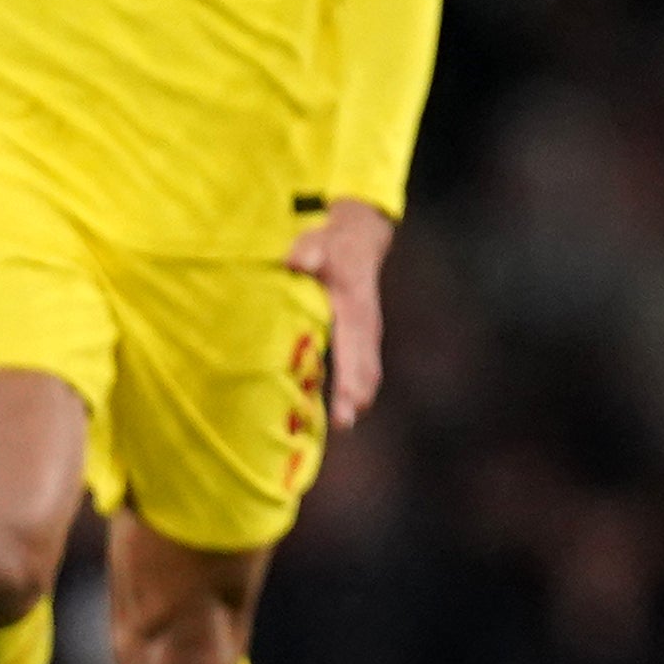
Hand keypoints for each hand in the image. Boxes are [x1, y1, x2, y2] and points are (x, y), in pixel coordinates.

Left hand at [286, 198, 397, 429]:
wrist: (360, 239)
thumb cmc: (331, 244)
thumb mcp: (318, 241)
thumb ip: (307, 252)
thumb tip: (295, 262)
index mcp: (354, 305)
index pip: (353, 346)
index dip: (349, 375)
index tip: (346, 401)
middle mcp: (366, 324)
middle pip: (365, 366)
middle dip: (355, 396)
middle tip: (343, 423)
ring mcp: (368, 332)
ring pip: (368, 370)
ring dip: (357, 397)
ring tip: (344, 423)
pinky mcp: (363, 337)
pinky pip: (364, 367)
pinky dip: (356, 388)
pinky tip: (344, 408)